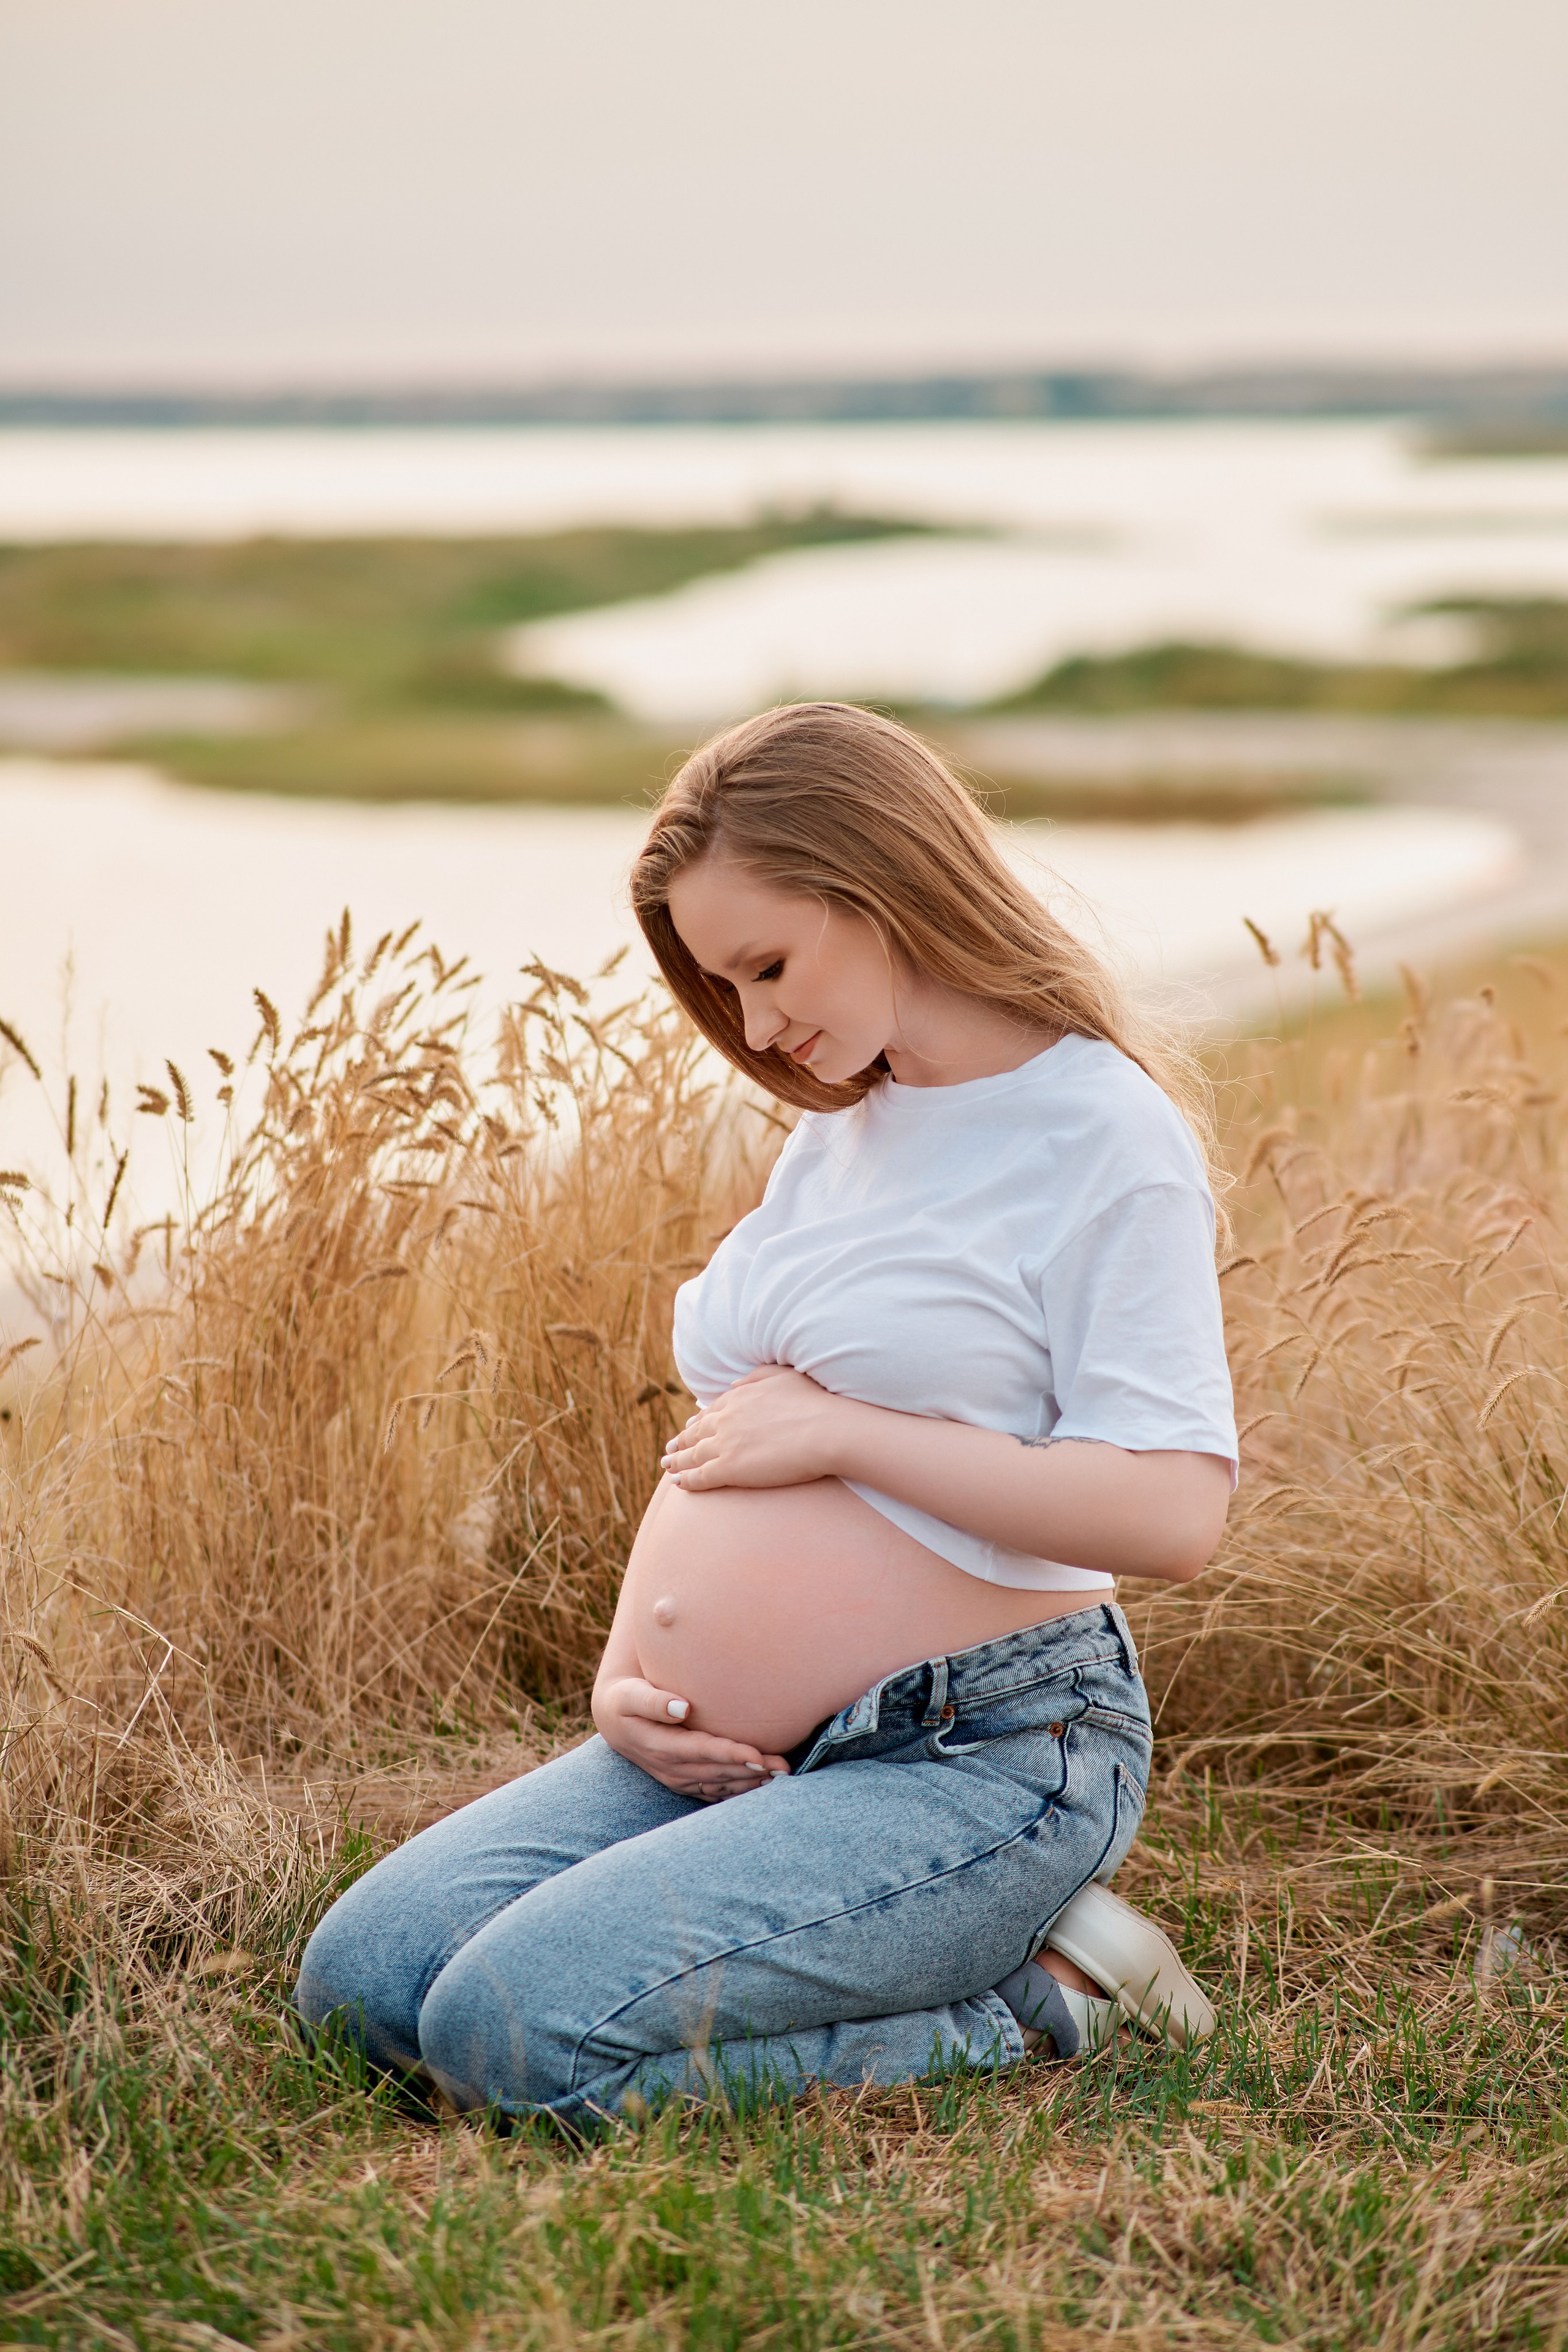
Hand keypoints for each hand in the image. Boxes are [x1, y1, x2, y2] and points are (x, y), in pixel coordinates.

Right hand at [592, 1674, 789, 1800]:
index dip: (729, 1754)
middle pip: (718, 1771)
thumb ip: (653, 1701)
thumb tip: (682, 1706)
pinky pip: (716, 1790)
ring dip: (751, 1783)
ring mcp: (680, 1779)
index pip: (701, 1751)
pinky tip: (764, 1784)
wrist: (616, 1721)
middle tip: (785, 1767)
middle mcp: (672, 1768)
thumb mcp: (631, 1696)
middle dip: (752, 1771)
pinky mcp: (687, 1782)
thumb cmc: (627, 1699)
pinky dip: (740, 1789)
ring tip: (782, 1776)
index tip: (758, 1755)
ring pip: (721, 1784)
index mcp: (660, 1746)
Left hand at [661, 1364, 849, 1491]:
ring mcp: (725, 1444)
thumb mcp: (782, 1376)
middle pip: (696, 1433)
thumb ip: (756, 1376)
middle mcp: (726, 1419)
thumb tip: (734, 1382)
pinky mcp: (729, 1468)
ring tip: (667, 1466)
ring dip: (677, 1461)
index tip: (688, 1428)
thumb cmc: (813, 1403)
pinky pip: (700, 1476)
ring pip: (692, 1455)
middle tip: (670, 1449)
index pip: (710, 1412)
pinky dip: (686, 1480)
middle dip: (681, 1442)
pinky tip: (678, 1484)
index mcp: (738, 1397)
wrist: (825, 1430)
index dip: (697, 1422)